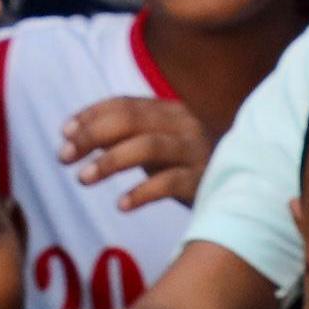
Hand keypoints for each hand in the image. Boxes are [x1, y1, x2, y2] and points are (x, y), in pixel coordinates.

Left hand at [59, 98, 209, 211]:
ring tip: (82, 178)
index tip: (63, 133)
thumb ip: (123, 136)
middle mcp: (183, 124)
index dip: (90, 115)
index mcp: (169, 110)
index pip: (123, 103)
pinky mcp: (204, 180)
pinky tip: (121, 205)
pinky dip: (142, 192)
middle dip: (91, 136)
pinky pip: (170, 182)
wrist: (245, 186)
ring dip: (110, 161)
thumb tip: (72, 136)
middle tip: (63, 156)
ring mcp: (195, 150)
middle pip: (130, 120)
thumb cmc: (188, 165)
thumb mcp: (157, 144)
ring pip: (148, 146)